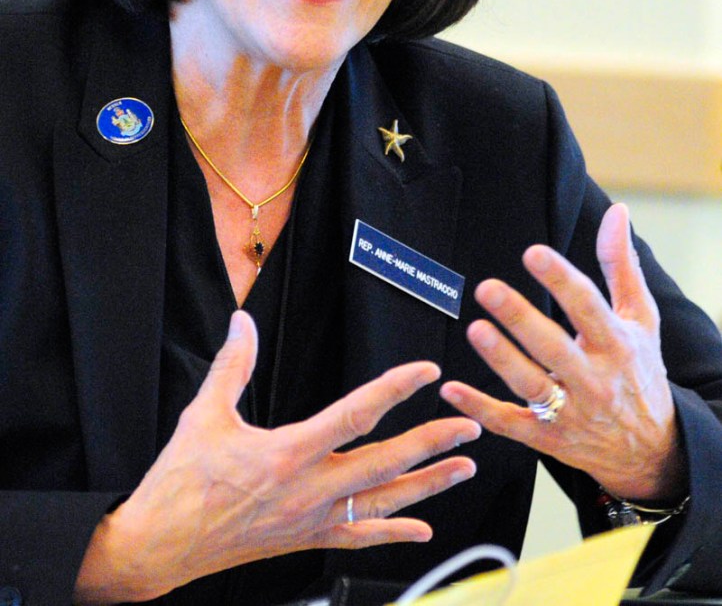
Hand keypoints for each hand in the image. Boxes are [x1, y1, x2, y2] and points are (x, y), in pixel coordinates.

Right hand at [75, 311, 479, 602]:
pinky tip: (423, 527)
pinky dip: (395, 532)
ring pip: (384, 502)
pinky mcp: (307, 540)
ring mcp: (312, 520)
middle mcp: (309, 489)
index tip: (425, 371)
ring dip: (430, 484)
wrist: (161, 545)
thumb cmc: (181, 482)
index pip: (356, 414)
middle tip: (471, 424)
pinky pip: (360, 538)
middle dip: (433, 442)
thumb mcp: (205, 414)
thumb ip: (232, 364)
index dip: (396, 389)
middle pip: (386, 462)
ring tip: (465, 467)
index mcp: (288, 452)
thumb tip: (242, 321)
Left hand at [441, 203, 685, 504]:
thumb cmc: (640, 370)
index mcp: (616, 344)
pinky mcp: (548, 439)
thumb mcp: (640, 318)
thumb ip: (621, 264)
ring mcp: (571, 413)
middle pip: (553, 348)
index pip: (587, 307)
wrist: (652, 449)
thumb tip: (617, 211)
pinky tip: (450, 388)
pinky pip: (510, 425)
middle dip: (520, 318)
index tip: (533, 253)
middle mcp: (594, 380)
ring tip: (475, 329)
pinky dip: (480, 408)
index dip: (560, 279)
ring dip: (501, 359)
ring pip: (531, 386)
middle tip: (487, 288)